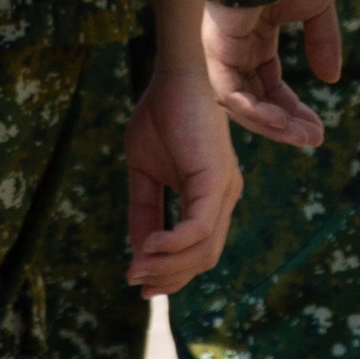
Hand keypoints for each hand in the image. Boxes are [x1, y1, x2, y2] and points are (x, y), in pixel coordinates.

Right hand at [125, 52, 241, 293]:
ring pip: (204, 250)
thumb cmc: (161, 114)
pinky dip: (172, 244)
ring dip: (168, 266)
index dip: (171, 273)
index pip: (199, 250)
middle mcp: (224, 196)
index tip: (140, 284)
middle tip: (134, 280)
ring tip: (135, 267)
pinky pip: (198, 228)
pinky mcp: (217, 179)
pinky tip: (146, 246)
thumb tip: (139, 250)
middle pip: (204, 258)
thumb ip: (145, 209)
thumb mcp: (144, 171)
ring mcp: (225, 189)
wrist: (175, 74)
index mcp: (211, 196)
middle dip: (169, 277)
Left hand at [205, 0, 338, 151]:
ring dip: (269, 123)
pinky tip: (277, 121)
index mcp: (255, 37)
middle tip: (312, 139)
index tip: (317, 129)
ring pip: (239, 102)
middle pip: (256, 99)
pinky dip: (251, 109)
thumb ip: (322, 42)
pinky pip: (227, 90)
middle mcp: (236, 48)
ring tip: (299, 135)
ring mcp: (223, 49)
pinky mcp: (215, 48)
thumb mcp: (317, 8)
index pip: (271, 85)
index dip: (293, 110)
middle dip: (284, 123)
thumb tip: (331, 79)